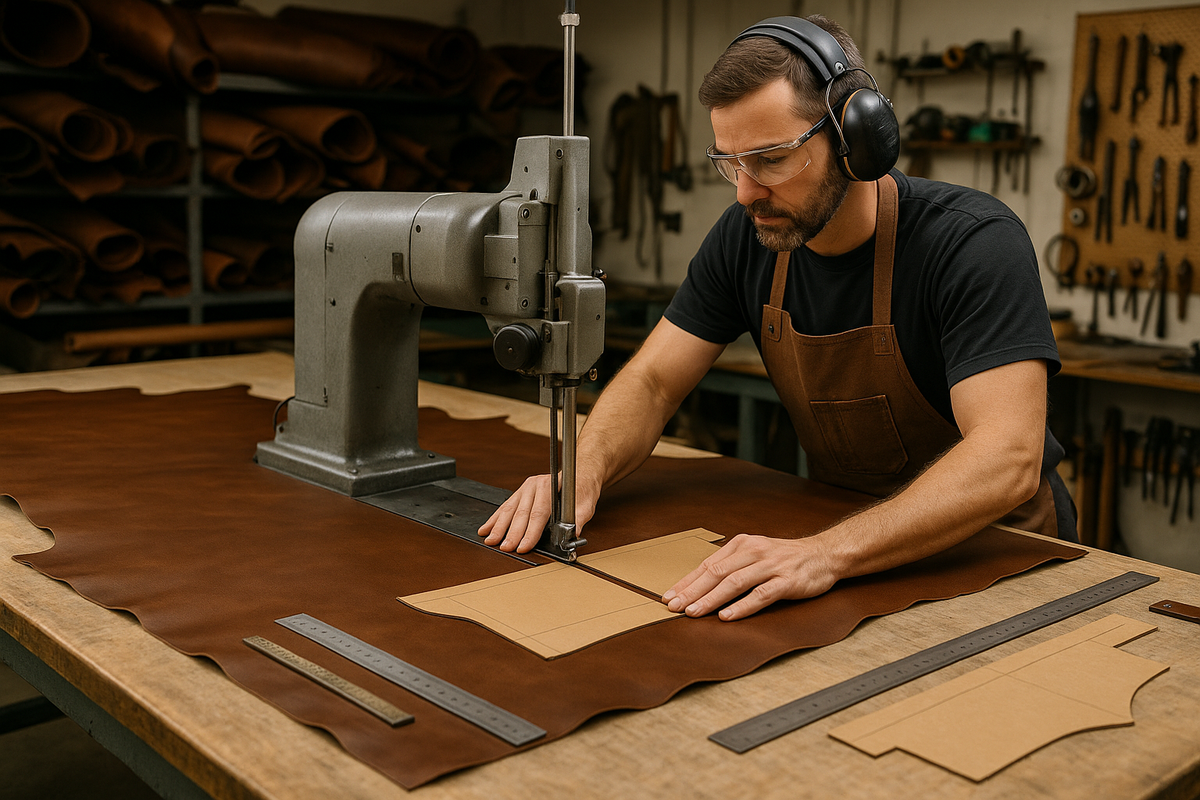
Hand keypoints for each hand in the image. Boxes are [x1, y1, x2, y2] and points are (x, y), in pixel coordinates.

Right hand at [477, 474, 596, 553]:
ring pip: (509, 510)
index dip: (529, 532)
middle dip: (512, 533)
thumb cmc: (582, 488)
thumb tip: (571, 537)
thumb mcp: (586, 505)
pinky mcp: (521, 493)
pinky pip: (505, 506)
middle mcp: (535, 486)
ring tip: (491, 540)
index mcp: (549, 487)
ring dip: (499, 527)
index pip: (538, 514)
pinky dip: (495, 519)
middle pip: (521, 513)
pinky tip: (486, 528)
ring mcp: (526, 488)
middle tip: (505, 547)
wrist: (580, 472)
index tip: (523, 546)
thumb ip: (578, 520)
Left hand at [662, 534, 837, 620]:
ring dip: (711, 599)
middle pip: (716, 573)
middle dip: (692, 591)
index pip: (708, 564)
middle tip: (673, 607)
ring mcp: (770, 566)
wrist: (823, 554)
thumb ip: (731, 566)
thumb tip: (699, 586)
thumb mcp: (754, 554)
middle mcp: (753, 552)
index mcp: (742, 544)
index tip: (668, 596)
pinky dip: (742, 606)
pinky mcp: (786, 581)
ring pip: (734, 583)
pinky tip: (727, 616)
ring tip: (694, 612)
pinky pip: (760, 595)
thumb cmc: (783, 558)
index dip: (686, 582)